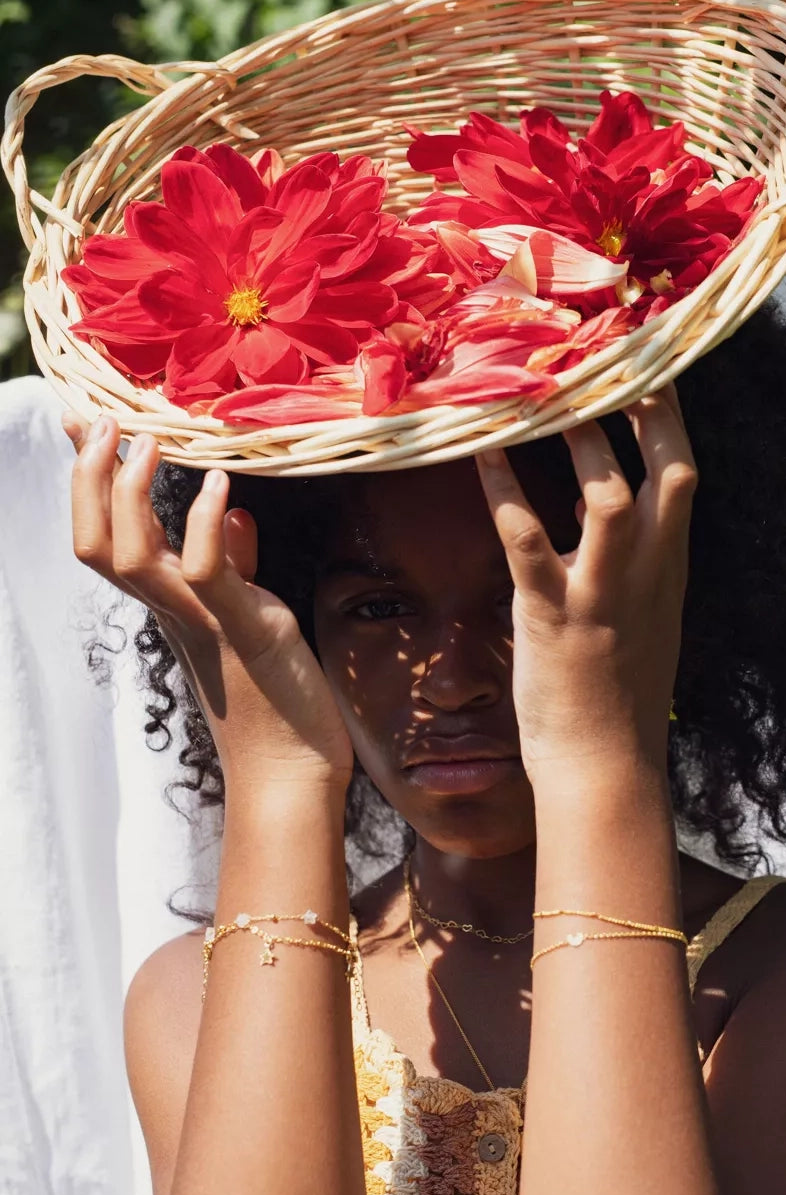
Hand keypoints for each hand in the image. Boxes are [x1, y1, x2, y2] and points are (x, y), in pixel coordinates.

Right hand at [65, 413, 354, 790]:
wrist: (294, 772)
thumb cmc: (276, 697)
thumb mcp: (251, 616)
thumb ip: (235, 567)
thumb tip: (232, 514)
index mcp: (168, 605)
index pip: (105, 535)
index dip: (86, 480)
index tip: (82, 422)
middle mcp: (171, 612)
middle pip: (92, 542)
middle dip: (89, 478)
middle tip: (104, 423)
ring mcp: (202, 623)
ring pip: (127, 556)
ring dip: (130, 494)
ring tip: (150, 442)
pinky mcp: (245, 634)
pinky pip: (204, 576)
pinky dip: (205, 527)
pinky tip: (220, 487)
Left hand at [475, 387, 695, 783]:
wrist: (606, 768)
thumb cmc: (620, 696)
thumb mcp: (645, 617)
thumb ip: (637, 560)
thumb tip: (603, 507)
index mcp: (669, 567)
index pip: (682, 471)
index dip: (669, 412)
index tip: (649, 359)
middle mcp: (647, 570)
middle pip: (667, 468)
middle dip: (645, 405)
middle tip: (609, 349)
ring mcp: (602, 591)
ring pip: (604, 495)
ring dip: (579, 440)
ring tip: (547, 389)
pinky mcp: (554, 615)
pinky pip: (527, 540)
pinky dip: (504, 490)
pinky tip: (478, 450)